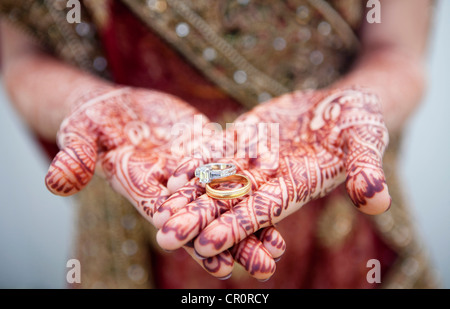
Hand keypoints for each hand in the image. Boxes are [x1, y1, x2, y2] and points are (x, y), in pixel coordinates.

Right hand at [44, 86, 284, 279]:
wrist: (115, 107)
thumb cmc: (92, 122)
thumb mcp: (79, 135)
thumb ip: (74, 159)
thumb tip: (54, 182)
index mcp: (144, 189)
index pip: (173, 222)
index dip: (197, 244)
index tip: (221, 267)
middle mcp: (173, 187)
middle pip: (206, 219)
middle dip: (234, 243)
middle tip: (264, 267)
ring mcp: (193, 169)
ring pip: (224, 197)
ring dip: (251, 220)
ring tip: (279, 245)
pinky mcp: (206, 148)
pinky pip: (232, 164)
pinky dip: (252, 175)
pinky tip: (277, 188)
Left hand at [155, 87, 390, 259]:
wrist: (344, 103)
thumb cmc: (362, 121)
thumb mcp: (367, 141)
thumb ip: (367, 169)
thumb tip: (378, 200)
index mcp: (298, 185)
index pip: (263, 211)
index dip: (236, 227)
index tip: (206, 245)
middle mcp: (272, 180)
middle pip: (231, 204)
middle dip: (199, 221)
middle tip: (165, 238)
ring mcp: (256, 162)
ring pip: (217, 183)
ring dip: (188, 197)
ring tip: (157, 211)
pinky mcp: (246, 142)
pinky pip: (217, 155)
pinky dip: (195, 165)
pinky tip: (169, 176)